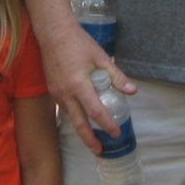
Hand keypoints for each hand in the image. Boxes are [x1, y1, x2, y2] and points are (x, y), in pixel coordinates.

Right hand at [41, 17, 135, 153]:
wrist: (53, 33)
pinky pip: (65, 108)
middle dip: (90, 140)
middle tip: (101, 151)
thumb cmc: (79, 43)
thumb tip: (133, 91)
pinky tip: (82, 118)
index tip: (116, 133)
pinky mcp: (52, 91)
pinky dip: (75, 116)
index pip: (96, 111)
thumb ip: (116, 76)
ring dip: (82, 129)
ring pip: (71, 117)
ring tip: (93, 138)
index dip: (107, 124)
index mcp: (79, 85)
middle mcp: (65, 93)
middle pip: (79, 123)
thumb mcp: (101, 57)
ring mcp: (56, 93)